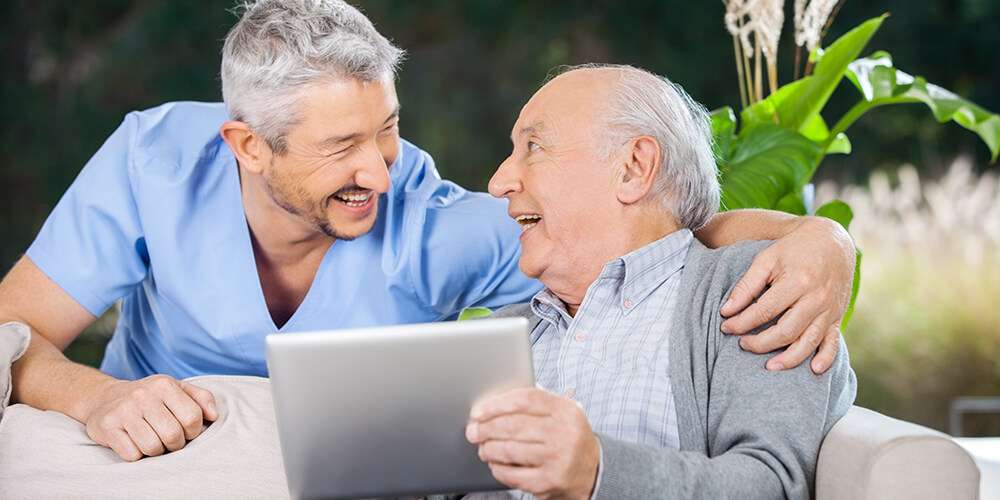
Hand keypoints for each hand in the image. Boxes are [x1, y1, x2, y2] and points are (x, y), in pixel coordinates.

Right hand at [84, 374, 217, 460]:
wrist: (105, 399)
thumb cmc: (150, 398)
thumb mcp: (177, 390)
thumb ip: (202, 399)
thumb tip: (214, 416)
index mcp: (164, 385)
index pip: (192, 418)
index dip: (193, 431)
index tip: (186, 430)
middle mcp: (142, 395)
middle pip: (173, 435)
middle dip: (175, 444)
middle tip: (169, 439)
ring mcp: (123, 411)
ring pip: (153, 447)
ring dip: (156, 450)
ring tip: (152, 440)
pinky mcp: (107, 427)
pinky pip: (132, 455)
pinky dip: (137, 454)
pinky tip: (133, 441)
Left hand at [466, 387, 599, 499]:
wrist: (593, 471)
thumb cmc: (569, 437)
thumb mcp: (562, 413)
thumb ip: (536, 402)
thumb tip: (495, 400)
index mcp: (565, 410)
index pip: (524, 400)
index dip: (496, 404)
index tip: (479, 411)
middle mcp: (564, 434)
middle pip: (513, 425)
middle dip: (486, 428)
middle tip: (473, 431)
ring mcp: (557, 459)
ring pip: (509, 450)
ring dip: (488, 449)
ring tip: (483, 448)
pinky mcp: (548, 481)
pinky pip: (513, 474)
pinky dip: (498, 469)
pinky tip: (495, 464)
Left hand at [719, 216, 854, 373]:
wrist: (832, 241)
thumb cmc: (794, 249)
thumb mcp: (767, 259)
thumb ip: (747, 285)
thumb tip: (727, 310)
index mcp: (797, 282)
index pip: (764, 311)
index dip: (742, 322)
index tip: (726, 326)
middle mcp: (816, 298)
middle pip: (786, 331)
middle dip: (761, 343)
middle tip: (742, 345)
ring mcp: (829, 310)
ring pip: (808, 341)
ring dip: (788, 359)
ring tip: (769, 366)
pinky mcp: (838, 316)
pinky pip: (833, 342)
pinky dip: (826, 358)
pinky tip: (814, 370)